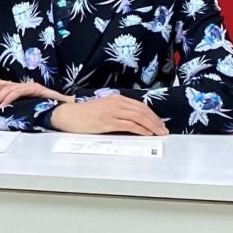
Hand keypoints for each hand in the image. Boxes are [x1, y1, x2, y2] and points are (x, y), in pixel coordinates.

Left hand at [0, 78, 71, 111]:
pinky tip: (3, 106)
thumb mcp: (24, 108)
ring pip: (6, 88)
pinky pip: (18, 93)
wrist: (64, 107)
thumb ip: (13, 109)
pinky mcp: (35, 89)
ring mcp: (27, 86)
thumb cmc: (45, 108)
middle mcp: (20, 85)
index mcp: (16, 88)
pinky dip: (9, 99)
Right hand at [49, 95, 167, 135]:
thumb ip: (116, 112)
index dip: (152, 114)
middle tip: (164, 129)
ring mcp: (111, 112)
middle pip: (141, 111)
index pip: (139, 105)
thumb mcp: (103, 109)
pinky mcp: (107, 122)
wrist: (68, 115)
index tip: (160, 123)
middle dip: (155, 121)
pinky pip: (128, 125)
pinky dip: (140, 129)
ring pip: (138, 117)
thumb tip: (132, 121)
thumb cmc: (83, 114)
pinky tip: (147, 134)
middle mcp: (115, 103)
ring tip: (160, 133)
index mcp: (115, 99)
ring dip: (151, 126)